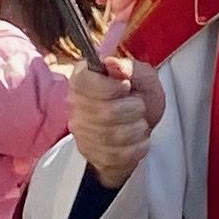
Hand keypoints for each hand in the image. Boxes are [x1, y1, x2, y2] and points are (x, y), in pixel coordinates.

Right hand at [69, 52, 165, 183]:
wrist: (139, 128)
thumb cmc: (139, 98)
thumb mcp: (143, 77)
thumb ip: (130, 68)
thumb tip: (112, 64)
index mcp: (83, 79)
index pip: (84, 83)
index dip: (110, 87)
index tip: (126, 86)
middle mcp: (76, 106)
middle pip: (104, 113)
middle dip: (133, 109)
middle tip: (139, 106)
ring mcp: (81, 132)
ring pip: (112, 136)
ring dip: (137, 129)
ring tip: (139, 123)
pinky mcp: (91, 154)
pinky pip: (117, 155)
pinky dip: (137, 147)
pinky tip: (138, 139)